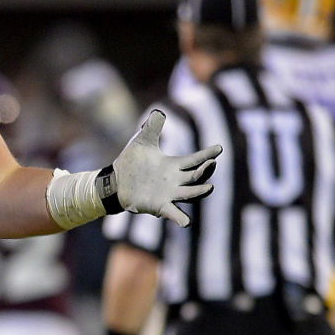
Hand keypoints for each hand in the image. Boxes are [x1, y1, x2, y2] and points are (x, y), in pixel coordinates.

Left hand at [112, 110, 219, 227]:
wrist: (115, 181)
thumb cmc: (131, 162)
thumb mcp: (142, 141)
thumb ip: (152, 128)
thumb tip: (159, 111)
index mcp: (173, 165)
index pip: (194, 159)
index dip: (207, 154)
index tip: (219, 148)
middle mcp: (175, 181)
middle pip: (195, 177)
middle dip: (204, 171)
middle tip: (211, 163)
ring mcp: (168, 194)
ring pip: (189, 194)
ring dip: (199, 192)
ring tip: (209, 188)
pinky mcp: (159, 206)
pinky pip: (172, 213)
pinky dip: (179, 218)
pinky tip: (186, 222)